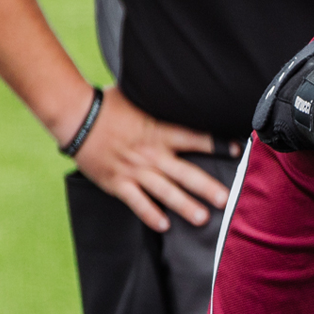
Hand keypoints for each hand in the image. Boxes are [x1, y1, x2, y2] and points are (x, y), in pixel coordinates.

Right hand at [71, 86, 233, 231]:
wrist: (76, 117)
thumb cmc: (107, 104)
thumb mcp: (139, 98)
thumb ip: (160, 102)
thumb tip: (179, 89)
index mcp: (158, 132)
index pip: (194, 139)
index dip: (217, 145)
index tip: (237, 151)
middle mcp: (151, 153)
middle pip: (185, 173)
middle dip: (207, 187)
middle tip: (226, 200)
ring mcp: (134, 170)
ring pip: (165, 191)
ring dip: (184, 205)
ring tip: (202, 218)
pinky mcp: (117, 182)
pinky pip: (137, 202)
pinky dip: (150, 214)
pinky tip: (164, 225)